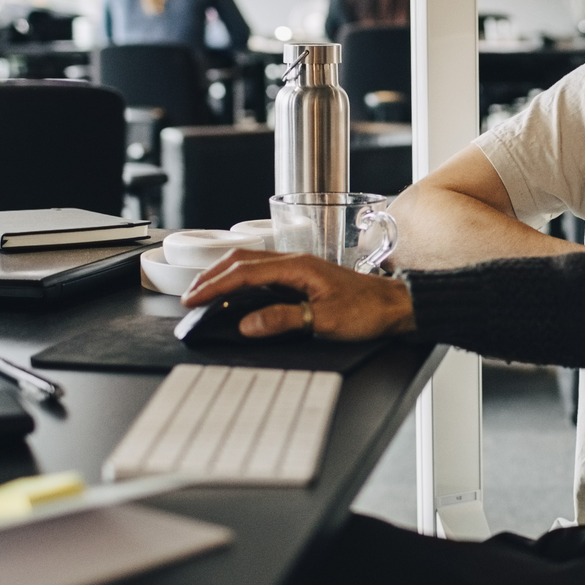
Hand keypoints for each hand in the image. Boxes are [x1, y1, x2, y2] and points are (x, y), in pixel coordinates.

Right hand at [182, 248, 416, 340]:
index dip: (215, 286)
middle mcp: (296, 261)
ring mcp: (299, 267)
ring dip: (224, 275)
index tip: (194, 299)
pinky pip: (263, 271)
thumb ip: (284, 320)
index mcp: (298, 267)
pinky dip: (240, 279)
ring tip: (204, 292)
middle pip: (241, 260)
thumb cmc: (368, 312)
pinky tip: (236, 292)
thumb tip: (247, 324)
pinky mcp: (303, 276)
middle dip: (211, 276)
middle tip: (189, 296)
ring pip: (251, 263)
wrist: (396, 306)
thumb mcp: (325, 322)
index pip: (244, 272)